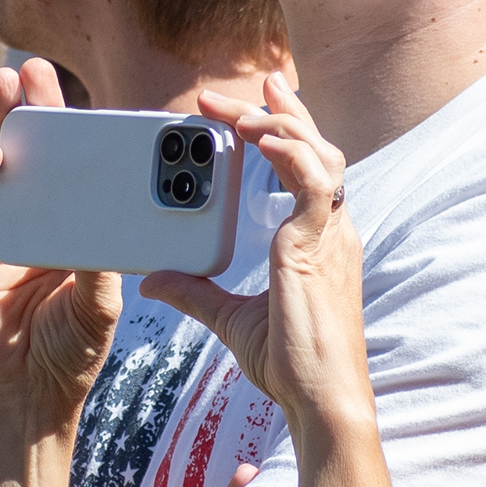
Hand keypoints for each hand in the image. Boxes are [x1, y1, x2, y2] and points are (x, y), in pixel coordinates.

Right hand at [0, 62, 124, 429]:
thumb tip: (105, 223)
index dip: (92, 136)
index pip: (93, 172)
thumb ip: (98, 263)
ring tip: (6, 81)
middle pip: (50, 155)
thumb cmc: (73, 352)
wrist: (30, 394)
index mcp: (90, 231)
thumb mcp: (100, 304)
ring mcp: (20, 233)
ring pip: (15, 167)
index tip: (100, 100)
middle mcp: (56, 223)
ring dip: (9, 124)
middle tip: (39, 66)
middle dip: (44, 109)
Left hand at [146, 73, 371, 440]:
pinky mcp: (320, 244)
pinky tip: (259, 137)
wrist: (319, 396)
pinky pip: (313, 180)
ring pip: (318, 153)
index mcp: (316, 238)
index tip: (256, 102)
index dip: (285, 127)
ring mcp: (330, 234)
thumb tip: (155, 279)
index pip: (306, 165)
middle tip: (239, 90)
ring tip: (239, 111)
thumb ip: (195, 292)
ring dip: (278, 122)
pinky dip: (289, 151)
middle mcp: (330, 228)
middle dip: (278, 110)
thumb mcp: (229, 318)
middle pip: (314, 147)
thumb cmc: (290, 362)